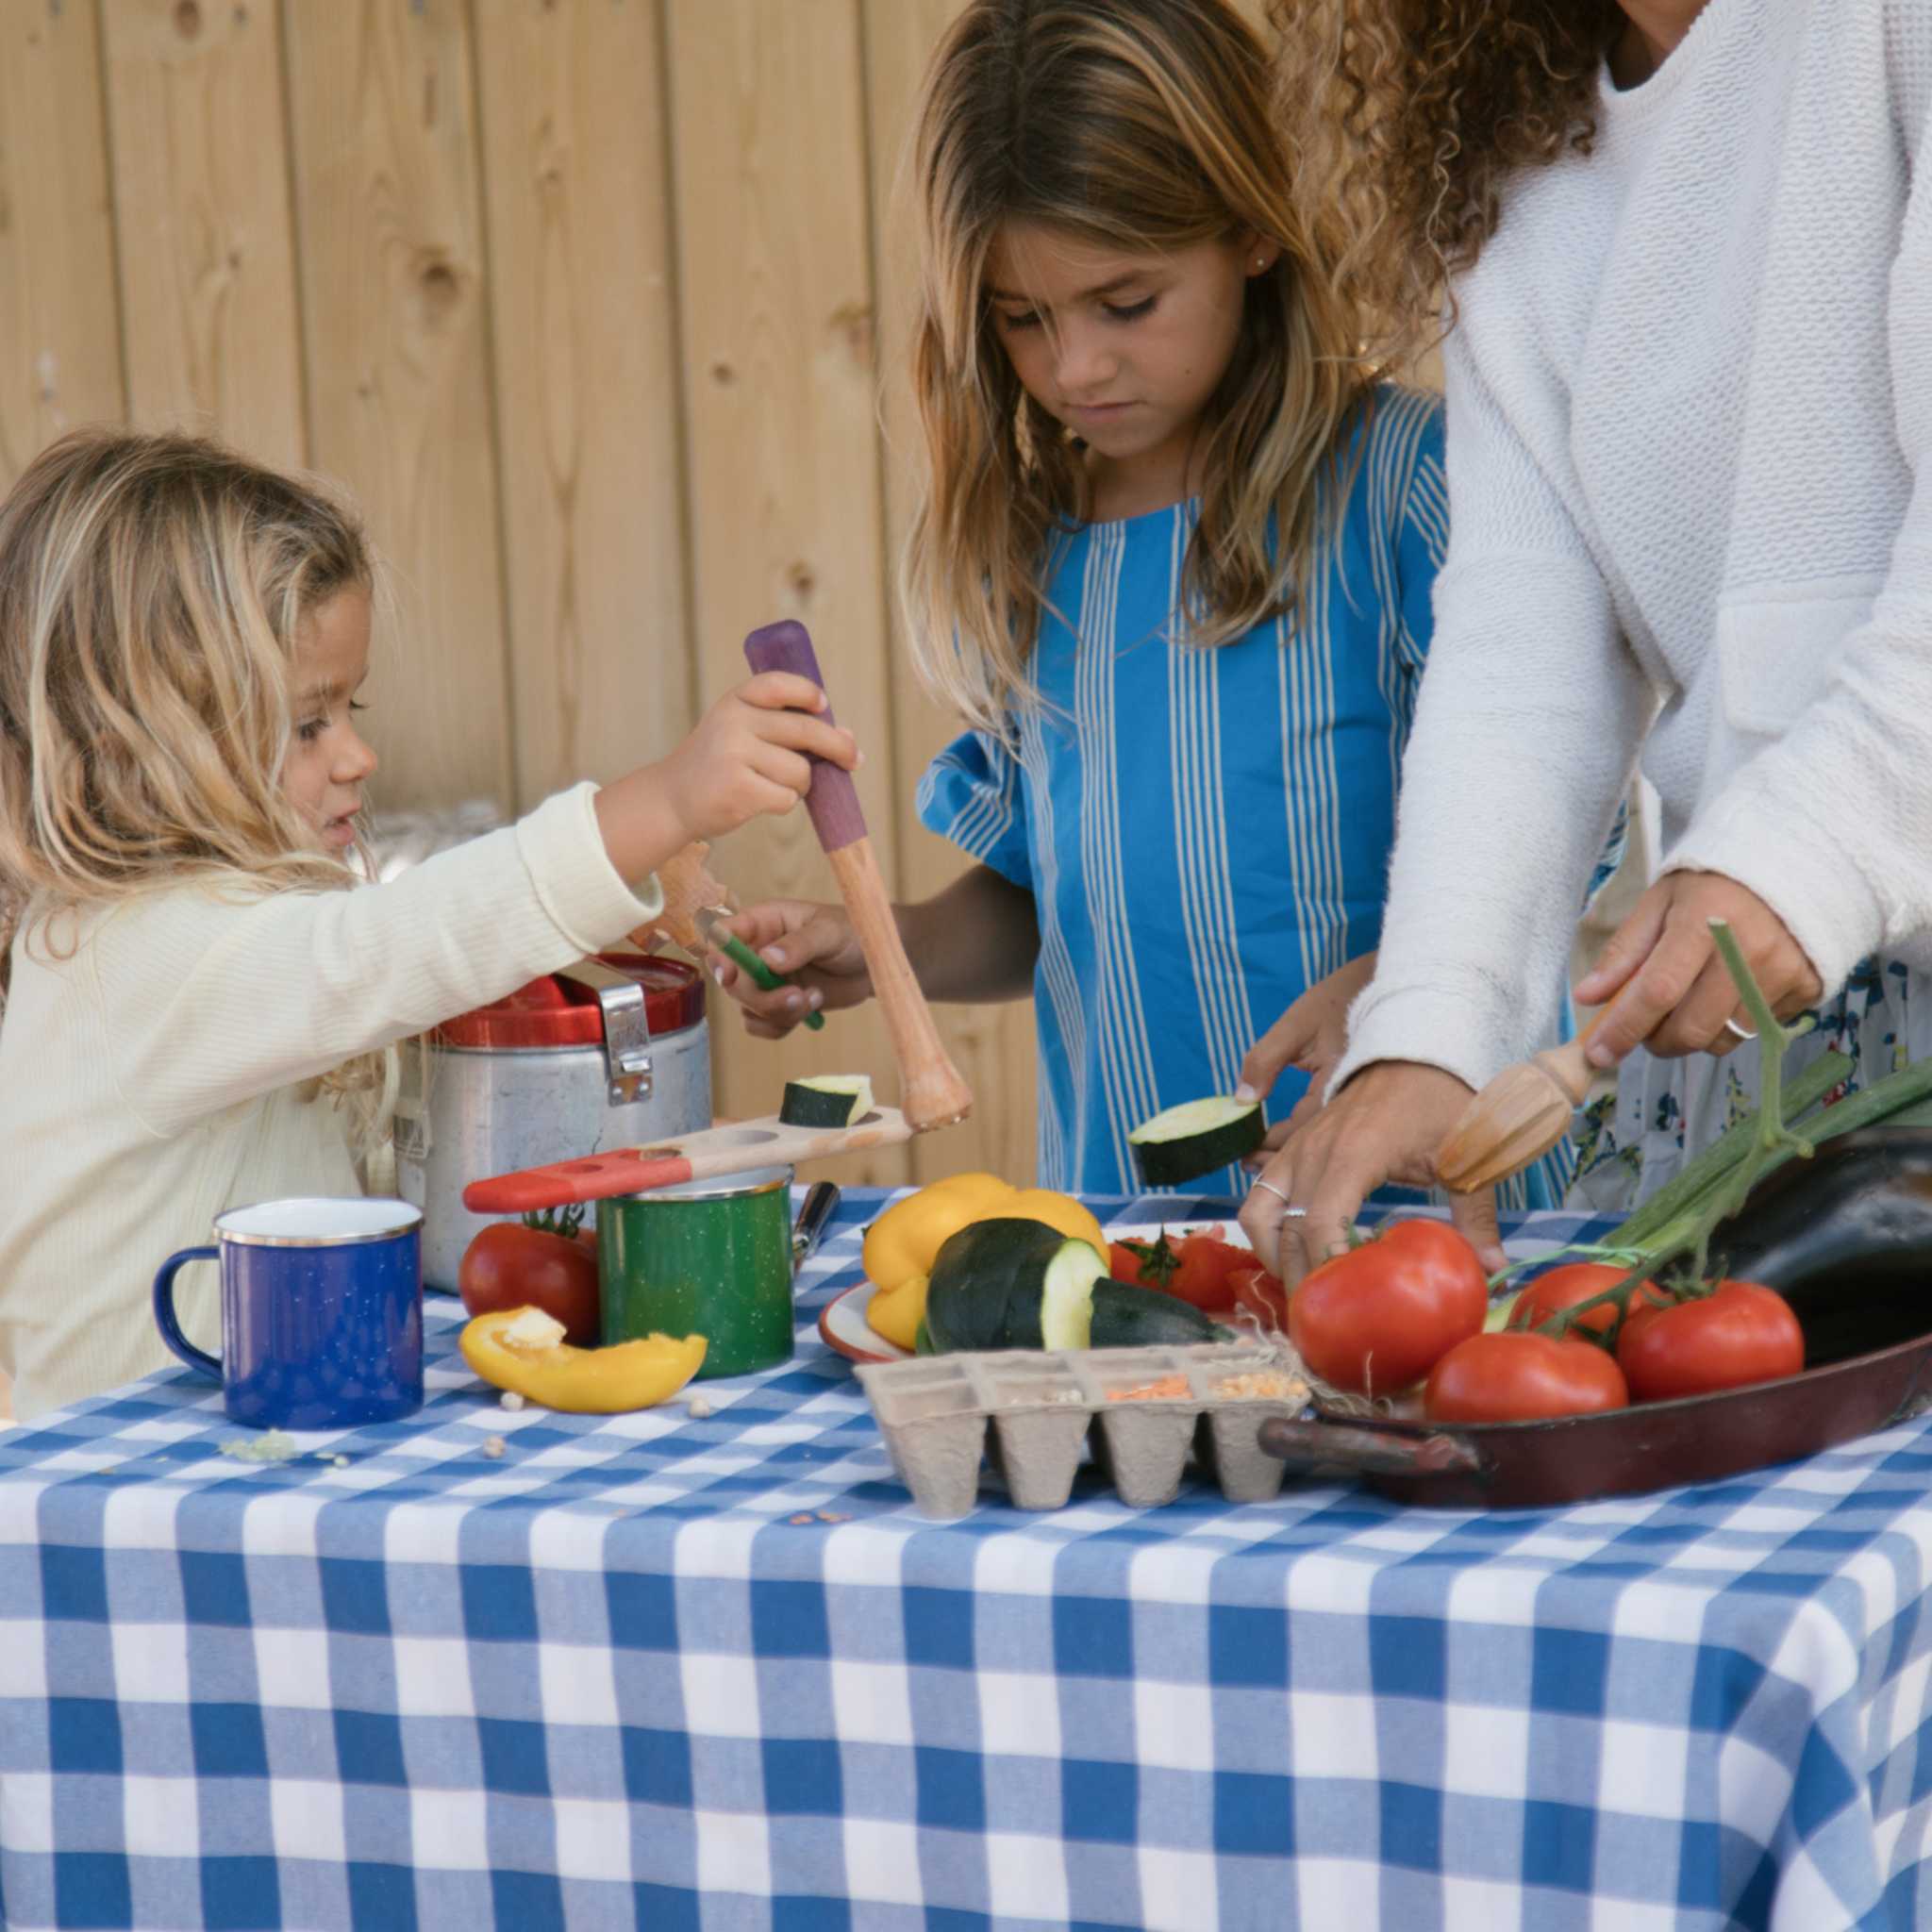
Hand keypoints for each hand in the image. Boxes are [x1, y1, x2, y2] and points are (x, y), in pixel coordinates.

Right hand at [654, 672, 859, 844]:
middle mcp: (734, 722)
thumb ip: (788, 730)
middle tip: (854, 759)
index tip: (824, 705)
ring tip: (773, 785)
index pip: (778, 685)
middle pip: (806, 731)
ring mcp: (734, 754)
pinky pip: (787, 797)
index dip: (806, 692)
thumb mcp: (742, 732)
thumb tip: (848, 738)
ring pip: (800, 771)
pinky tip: (759, 800)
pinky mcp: (739, 788)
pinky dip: (783, 803)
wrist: (672, 799)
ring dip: (799, 785)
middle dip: (838, 747)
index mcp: (735, 701)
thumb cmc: (719, 764)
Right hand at [711, 898, 872, 1038]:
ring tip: (814, 999)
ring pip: (747, 1007)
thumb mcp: (830, 932)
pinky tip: (812, 1008)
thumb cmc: (854, 934)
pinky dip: (782, 1026)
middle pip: (731, 981)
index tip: (729, 975)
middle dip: (761, 997)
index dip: (717, 955)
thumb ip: (800, 944)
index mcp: (763, 922)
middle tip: (796, 996)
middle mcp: (757, 951)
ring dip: (778, 1013)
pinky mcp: (778, 1004)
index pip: (723, 935)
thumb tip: (767, 958)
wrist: (875, 964)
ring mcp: (765, 980)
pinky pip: (761, 1025)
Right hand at [1236, 1060, 1500, 1285]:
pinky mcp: (1293, 1146)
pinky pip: (1260, 1193)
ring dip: (1269, 1253)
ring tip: (1300, 1285)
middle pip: (1282, 1228)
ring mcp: (1297, 1146)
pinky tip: (1293, 1254)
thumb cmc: (1445, 1099)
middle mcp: (1314, 1150)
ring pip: (1256, 1210)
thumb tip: (1492, 1268)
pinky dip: (1267, 1228)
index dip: (1323, 1268)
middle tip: (1320, 1316)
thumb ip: (1476, 1214)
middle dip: (1294, 1277)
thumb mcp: (1467, 1156)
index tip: (1340, 1303)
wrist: (1415, 1046)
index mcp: (1355, 1154)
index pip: (1318, 1223)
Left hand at [1237, 951, 1378, 1153]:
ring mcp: (1361, 1103)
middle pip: (1314, 1145)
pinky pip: (1334, 1124)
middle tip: (1246, 1162)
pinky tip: (1290, 1134)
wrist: (1393, 983)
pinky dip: (1310, 1132)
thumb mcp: (1297, 1025)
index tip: (1240, 1153)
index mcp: (1337, 1088)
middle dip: (1278, 1157)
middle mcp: (1354, 1104)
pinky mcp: (1363, 1096)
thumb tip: (1242, 1099)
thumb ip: (1265, 1061)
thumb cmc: (1343, 999)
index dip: (1267, 1146)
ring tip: (1261, 1154)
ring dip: (1293, 1149)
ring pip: (1325, 1138)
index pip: (1299, 1133)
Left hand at [1574, 870, 1822, 1064]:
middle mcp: (1748, 953)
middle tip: (1646, 1026)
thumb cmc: (1713, 883)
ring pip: (1725, 1039)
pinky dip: (1733, 1024)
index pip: (1658, 991)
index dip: (1624, 1028)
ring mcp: (1783, 973)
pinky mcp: (1808, 987)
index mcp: (1703, 922)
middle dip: (1657, 1041)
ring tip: (1688, 1004)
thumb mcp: (1659, 902)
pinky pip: (1759, 1030)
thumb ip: (1624, 951)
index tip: (1598, 1052)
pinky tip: (1730, 992)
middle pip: (1693, 1029)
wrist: (1794, 863)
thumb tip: (1587, 997)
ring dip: (1695, 1035)